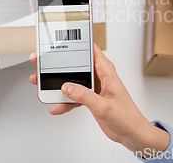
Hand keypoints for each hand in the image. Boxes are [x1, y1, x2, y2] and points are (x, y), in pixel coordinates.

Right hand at [29, 44, 169, 155]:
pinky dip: (64, 102)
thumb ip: (84, 96)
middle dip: (58, 64)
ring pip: (71, 81)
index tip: (62, 38)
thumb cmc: (127, 117)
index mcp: (106, 72)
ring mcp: (94, 88)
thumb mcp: (104, 106)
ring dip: (56, 84)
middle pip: (76, 65)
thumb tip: (66, 87)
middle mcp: (99, 77)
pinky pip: (73, 97)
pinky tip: (56, 107)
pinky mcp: (90, 99)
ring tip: (40, 83)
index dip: (77, 42)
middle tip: (42, 62)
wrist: (131, 134)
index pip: (91, 49)